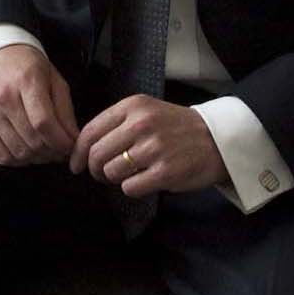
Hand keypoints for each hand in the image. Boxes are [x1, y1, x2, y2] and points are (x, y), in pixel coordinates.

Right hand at [0, 43, 78, 165]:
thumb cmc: (27, 67)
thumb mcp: (54, 79)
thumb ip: (65, 110)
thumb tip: (73, 140)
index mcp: (25, 81)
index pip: (44, 123)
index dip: (61, 142)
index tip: (70, 147)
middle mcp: (3, 98)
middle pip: (32, 140)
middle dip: (52, 152)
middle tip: (61, 150)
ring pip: (18, 151)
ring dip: (38, 158)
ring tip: (46, 151)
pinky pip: (0, 155)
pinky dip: (18, 161)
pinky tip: (28, 153)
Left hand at [72, 95, 227, 195]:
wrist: (217, 139)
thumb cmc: (176, 127)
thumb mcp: (147, 112)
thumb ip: (117, 124)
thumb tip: (83, 150)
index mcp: (133, 106)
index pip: (91, 131)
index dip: (78, 152)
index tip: (76, 164)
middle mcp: (141, 124)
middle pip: (97, 154)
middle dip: (94, 169)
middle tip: (102, 174)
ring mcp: (154, 148)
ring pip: (111, 172)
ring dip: (115, 179)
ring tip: (129, 174)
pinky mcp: (165, 172)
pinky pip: (130, 187)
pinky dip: (132, 188)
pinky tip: (145, 181)